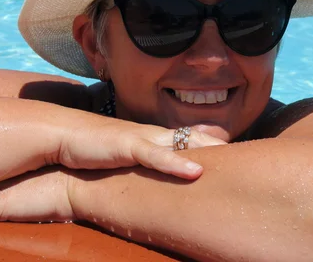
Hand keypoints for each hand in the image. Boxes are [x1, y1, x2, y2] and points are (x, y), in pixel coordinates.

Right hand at [57, 119, 225, 178]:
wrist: (64, 135)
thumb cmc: (92, 148)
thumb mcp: (121, 157)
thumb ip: (139, 164)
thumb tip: (153, 178)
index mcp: (150, 137)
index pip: (185, 138)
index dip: (209, 145)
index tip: (233, 154)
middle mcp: (150, 134)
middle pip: (191, 137)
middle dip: (217, 146)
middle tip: (248, 156)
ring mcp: (140, 138)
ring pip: (180, 142)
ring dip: (206, 151)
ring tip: (234, 161)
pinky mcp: (126, 145)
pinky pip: (155, 155)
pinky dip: (176, 163)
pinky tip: (195, 171)